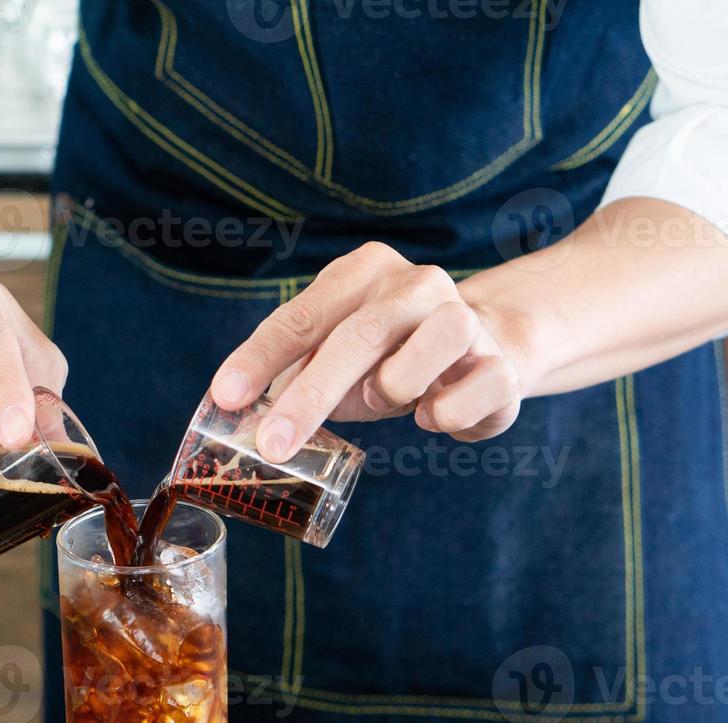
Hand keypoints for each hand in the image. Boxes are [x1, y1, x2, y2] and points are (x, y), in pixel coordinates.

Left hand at [211, 242, 536, 459]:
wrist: (490, 346)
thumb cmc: (391, 354)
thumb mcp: (335, 352)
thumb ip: (295, 371)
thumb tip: (240, 413)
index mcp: (364, 273)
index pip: (302, 315)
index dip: (260, 358)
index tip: (226, 397)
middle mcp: (417, 285)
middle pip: (358, 336)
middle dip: (309, 396)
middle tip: (272, 444)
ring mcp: (465, 320)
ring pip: (419, 360)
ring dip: (390, 391)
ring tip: (384, 398)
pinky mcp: (500, 366)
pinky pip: (464, 400)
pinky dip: (442, 415)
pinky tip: (432, 413)